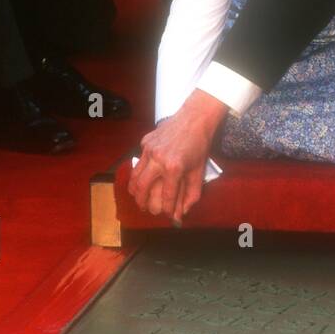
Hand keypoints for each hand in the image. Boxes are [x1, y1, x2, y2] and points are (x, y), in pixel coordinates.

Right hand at [129, 90, 227, 222]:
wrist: (195, 118)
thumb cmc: (200, 145)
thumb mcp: (199, 171)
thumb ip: (191, 194)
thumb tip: (183, 212)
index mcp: (174, 167)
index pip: (166, 195)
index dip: (166, 209)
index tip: (167, 215)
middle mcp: (158, 159)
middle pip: (142, 188)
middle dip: (142, 202)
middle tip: (145, 209)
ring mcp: (149, 150)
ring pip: (135, 176)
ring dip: (135, 190)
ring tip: (139, 198)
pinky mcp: (145, 142)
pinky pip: (139, 161)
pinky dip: (139, 172)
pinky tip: (144, 176)